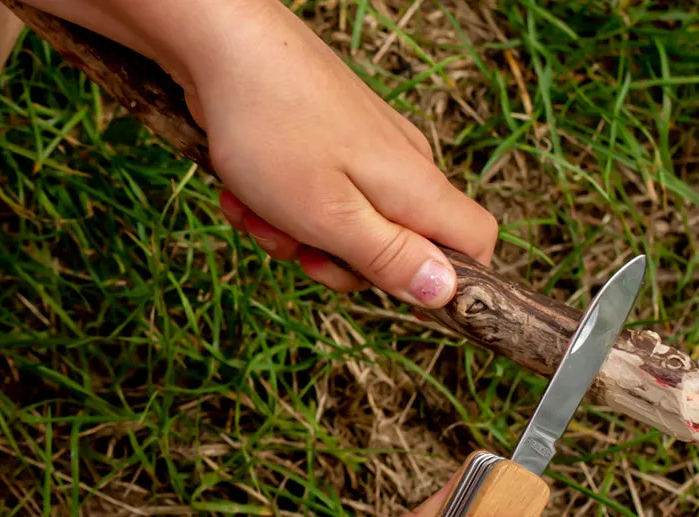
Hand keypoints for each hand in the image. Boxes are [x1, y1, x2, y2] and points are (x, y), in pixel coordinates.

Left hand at [178, 1, 497, 306]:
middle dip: (346, 266)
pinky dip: (282, 208)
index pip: (478, 242)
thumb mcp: (332, 217)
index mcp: (418, 190)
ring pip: (351, 228)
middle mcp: (404, 169)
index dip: (451, 279)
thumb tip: (444, 293)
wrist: (220, 40)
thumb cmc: (274, 128)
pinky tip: (246, 194)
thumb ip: (390, 259)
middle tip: (303, 253)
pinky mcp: (332, 143)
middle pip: (403, 249)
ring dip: (301, 238)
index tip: (393, 289)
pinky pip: (320, 199)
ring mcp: (368, 154)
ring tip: (260, 214)